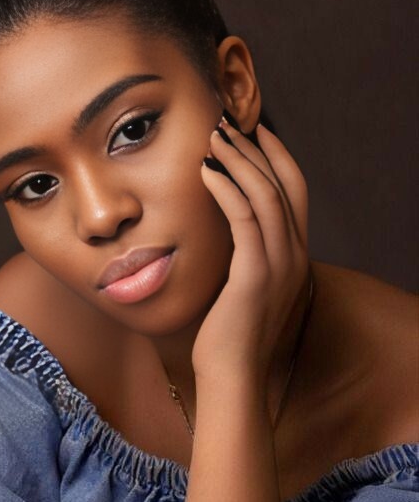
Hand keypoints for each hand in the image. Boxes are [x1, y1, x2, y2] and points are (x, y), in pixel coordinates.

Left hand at [193, 113, 309, 384]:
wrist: (232, 378)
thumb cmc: (229, 335)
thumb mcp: (245, 287)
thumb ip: (246, 257)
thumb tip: (226, 231)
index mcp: (295, 257)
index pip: (295, 193)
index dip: (278, 158)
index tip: (256, 132)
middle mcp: (295, 255)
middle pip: (284, 185)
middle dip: (257, 149)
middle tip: (228, 124)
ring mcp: (280, 264)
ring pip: (265, 194)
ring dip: (239, 160)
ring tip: (214, 136)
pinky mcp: (256, 273)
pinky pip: (244, 217)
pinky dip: (226, 187)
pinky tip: (205, 171)